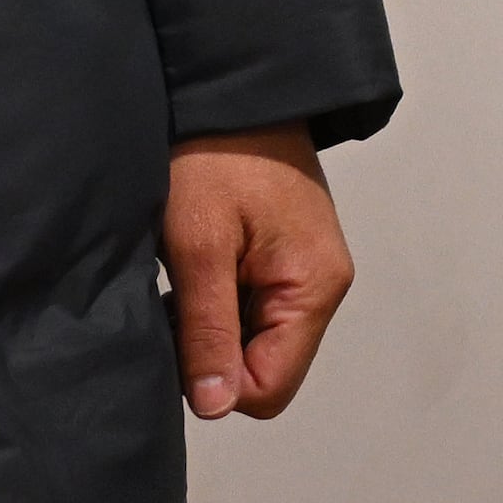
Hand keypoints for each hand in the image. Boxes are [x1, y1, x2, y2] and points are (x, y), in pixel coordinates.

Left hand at [165, 125, 351, 420]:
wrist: (235, 95)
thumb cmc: (216, 160)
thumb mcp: (199, 247)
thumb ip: (208, 331)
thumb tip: (215, 406)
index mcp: (314, 287)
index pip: (268, 387)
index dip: (213, 378)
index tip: (180, 332)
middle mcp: (323, 286)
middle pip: (263, 367)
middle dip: (211, 350)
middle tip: (180, 297)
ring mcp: (308, 272)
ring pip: (254, 342)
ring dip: (211, 325)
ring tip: (186, 277)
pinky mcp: (289, 260)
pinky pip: (253, 312)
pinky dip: (218, 304)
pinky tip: (197, 270)